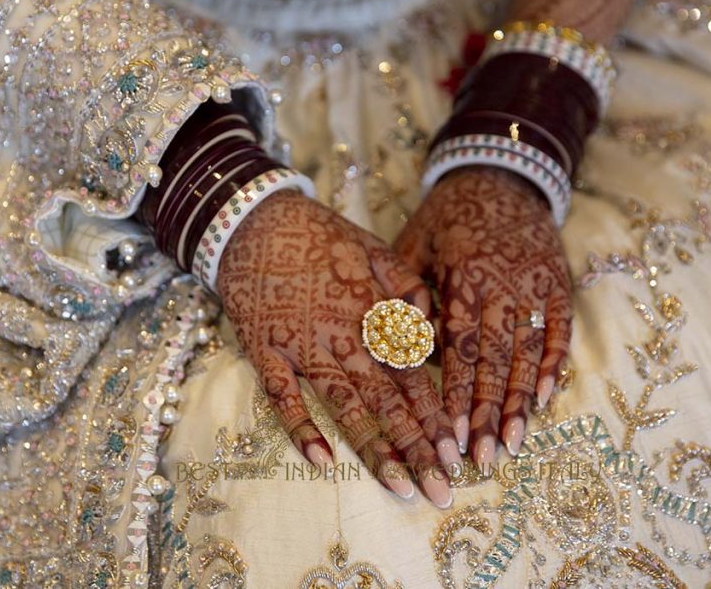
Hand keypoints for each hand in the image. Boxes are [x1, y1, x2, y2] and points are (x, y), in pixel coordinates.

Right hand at [217, 191, 461, 506]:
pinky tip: (321, 461)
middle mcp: (341, 334)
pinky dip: (300, 427)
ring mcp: (300, 345)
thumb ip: (408, 288)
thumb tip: (431, 330)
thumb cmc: (319, 235)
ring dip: (373, 447)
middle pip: (385, 400)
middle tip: (441, 489)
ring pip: (342, 405)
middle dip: (416, 446)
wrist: (253, 219)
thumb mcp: (375, 248)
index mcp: (372, 311)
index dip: (435, 415)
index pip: (412, 374)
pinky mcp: (263, 350)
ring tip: (399, 486)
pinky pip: (282, 396)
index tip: (458, 452)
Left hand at [395, 167, 571, 466]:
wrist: (501, 173)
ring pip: (528, 353)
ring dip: (521, 402)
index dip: (457, 394)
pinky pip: (559, 331)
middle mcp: (504, 283)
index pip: (460, 346)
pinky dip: (553, 367)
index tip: (449, 434)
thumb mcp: (414, 240)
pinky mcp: (558, 284)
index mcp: (464, 275)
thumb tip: (404, 341)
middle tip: (480, 458)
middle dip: (488, 413)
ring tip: (513, 444)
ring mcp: (536, 285)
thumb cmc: (448, 216)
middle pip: (495, 360)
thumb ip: (407, 290)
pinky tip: (544, 401)